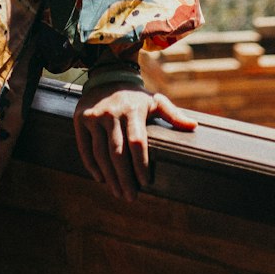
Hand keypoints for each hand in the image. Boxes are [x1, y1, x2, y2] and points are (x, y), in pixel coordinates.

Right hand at [73, 83, 195, 203]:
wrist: (107, 76)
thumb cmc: (135, 96)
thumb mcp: (155, 100)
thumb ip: (173, 115)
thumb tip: (194, 127)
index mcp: (133, 110)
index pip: (137, 142)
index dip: (141, 164)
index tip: (146, 182)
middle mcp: (112, 113)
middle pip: (118, 153)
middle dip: (125, 178)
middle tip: (131, 197)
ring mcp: (95, 116)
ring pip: (101, 153)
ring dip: (109, 176)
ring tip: (117, 193)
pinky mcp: (81, 119)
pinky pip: (85, 148)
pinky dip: (92, 166)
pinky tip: (101, 178)